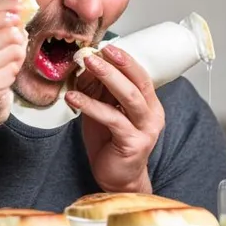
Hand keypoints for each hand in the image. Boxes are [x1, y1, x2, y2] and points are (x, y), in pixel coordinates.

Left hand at [64, 45, 164, 192]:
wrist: (116, 179)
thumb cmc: (110, 143)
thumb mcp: (103, 110)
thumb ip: (99, 91)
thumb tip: (86, 66)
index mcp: (148, 104)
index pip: (140, 75)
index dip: (124, 59)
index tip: (105, 46)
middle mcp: (152, 114)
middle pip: (137, 82)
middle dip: (116, 64)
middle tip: (95, 52)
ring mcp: (145, 129)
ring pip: (128, 97)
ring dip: (107, 78)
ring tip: (86, 65)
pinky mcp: (133, 143)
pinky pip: (112, 118)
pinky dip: (90, 105)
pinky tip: (73, 98)